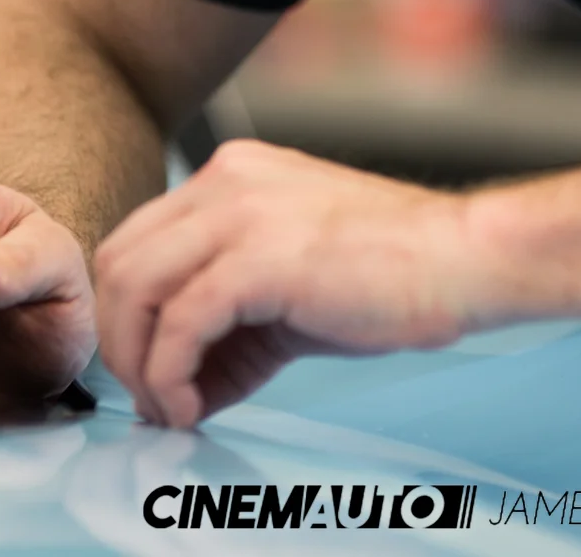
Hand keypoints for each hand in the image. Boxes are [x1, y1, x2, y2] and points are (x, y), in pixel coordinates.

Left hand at [95, 139, 483, 427]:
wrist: (462, 260)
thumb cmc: (393, 272)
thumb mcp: (288, 282)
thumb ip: (226, 315)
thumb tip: (177, 382)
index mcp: (232, 174)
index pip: (137, 241)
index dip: (128, 316)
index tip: (150, 371)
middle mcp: (226, 179)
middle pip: (118, 262)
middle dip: (121, 342)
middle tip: (153, 398)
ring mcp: (240, 212)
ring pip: (134, 290)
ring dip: (138, 364)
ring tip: (171, 407)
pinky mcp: (260, 258)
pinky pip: (178, 323)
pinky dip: (170, 375)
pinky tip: (192, 405)